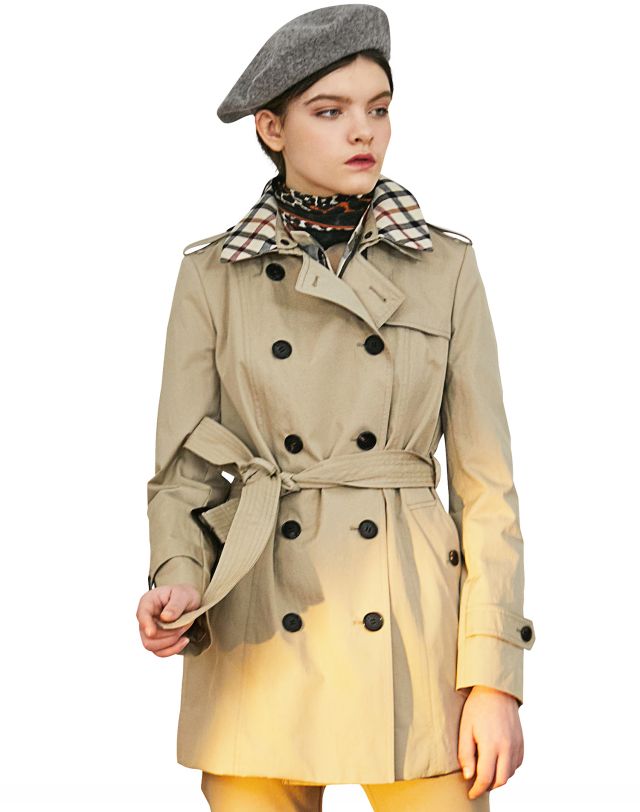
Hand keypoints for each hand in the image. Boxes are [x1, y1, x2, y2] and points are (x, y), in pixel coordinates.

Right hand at [137, 583, 200, 656]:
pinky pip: (160, 652)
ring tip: (184, 628)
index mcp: (148, 602)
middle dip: (169, 634)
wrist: (189, 602)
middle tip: (185, 623)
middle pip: (148, 637)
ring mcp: (149, 631)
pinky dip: (174, 649)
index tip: (152, 633)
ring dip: (172, 641)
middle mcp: (145, 618)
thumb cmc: (184, 595)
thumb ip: (175, 605)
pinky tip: (184, 640)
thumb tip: (165, 617)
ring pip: (153, 647)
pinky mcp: (156, 640)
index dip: (146, 625)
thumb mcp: (183, 594)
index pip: (142, 615)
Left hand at [458, 685, 523, 799]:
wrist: (496, 689)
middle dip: (489, 786)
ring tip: (486, 772)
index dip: (477, 789)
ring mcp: (517, 745)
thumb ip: (466, 754)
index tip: (471, 793)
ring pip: (510, 774)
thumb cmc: (477, 707)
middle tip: (478, 784)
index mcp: (491, 745)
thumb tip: (468, 776)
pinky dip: (508, 769)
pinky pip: (517, 764)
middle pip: (501, 780)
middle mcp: (507, 748)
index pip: (486, 778)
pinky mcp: (521, 741)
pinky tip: (498, 762)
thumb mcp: (465, 728)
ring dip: (499, 778)